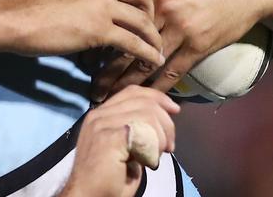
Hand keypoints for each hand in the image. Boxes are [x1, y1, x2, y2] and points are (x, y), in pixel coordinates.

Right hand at [2, 0, 164, 68]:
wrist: (10, 16)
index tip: (143, 0)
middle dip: (152, 10)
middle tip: (149, 24)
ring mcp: (103, 3)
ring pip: (142, 19)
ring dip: (153, 36)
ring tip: (155, 48)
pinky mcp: (99, 30)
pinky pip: (133, 42)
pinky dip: (146, 53)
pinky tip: (150, 61)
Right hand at [60, 86, 178, 196]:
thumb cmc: (107, 179)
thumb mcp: (124, 148)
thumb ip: (134, 130)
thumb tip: (159, 122)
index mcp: (100, 115)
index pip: (132, 92)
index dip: (156, 97)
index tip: (174, 111)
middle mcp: (99, 115)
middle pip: (143, 101)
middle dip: (165, 123)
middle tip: (168, 147)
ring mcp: (102, 125)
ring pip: (147, 114)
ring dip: (161, 137)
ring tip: (157, 156)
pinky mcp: (109, 138)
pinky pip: (143, 131)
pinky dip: (153, 147)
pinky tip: (149, 161)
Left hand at [91, 0, 272, 99]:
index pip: (117, 13)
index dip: (99, 32)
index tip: (82, 46)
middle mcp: (163, 11)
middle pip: (126, 43)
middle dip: (105, 68)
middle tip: (89, 85)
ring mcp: (181, 31)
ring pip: (146, 62)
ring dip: (125, 83)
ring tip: (107, 98)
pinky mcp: (199, 47)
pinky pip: (173, 72)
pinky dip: (156, 86)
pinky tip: (142, 98)